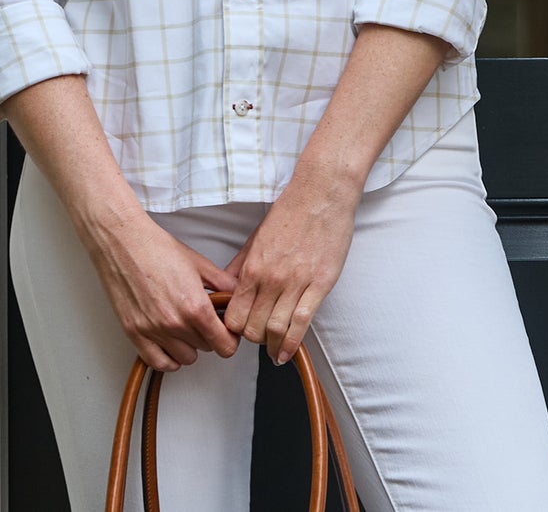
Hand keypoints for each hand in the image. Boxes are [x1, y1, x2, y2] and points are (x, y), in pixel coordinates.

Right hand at [85, 209, 241, 372]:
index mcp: (195, 307)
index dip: (230, 338)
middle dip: (209, 334)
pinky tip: (170, 343)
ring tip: (185, 326)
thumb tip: (237, 295)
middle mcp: (175, 324)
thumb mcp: (199, 263)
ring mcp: (153, 331)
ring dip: (189, 345)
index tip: (227, 331)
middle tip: (203, 318)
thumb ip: (223, 284)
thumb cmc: (157, 248)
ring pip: (185, 358)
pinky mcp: (134, 333)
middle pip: (206, 348)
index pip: (224, 345)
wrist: (124, 242)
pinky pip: (158, 363)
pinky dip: (168, 358)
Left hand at [222, 168, 359, 365]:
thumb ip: (241, 264)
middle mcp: (272, 279)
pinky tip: (286, 354)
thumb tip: (226, 286)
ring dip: (271, 346)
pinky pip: (302, 323)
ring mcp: (296, 283)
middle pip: (252, 328)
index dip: (232, 329)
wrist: (321, 194)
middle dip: (251, 339)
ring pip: (276, 330)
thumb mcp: (256, 236)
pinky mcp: (320, 285)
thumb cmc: (289, 211)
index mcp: (253, 267)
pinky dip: (292, 345)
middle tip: (256, 339)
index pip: (234, 315)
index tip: (237, 332)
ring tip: (272, 351)